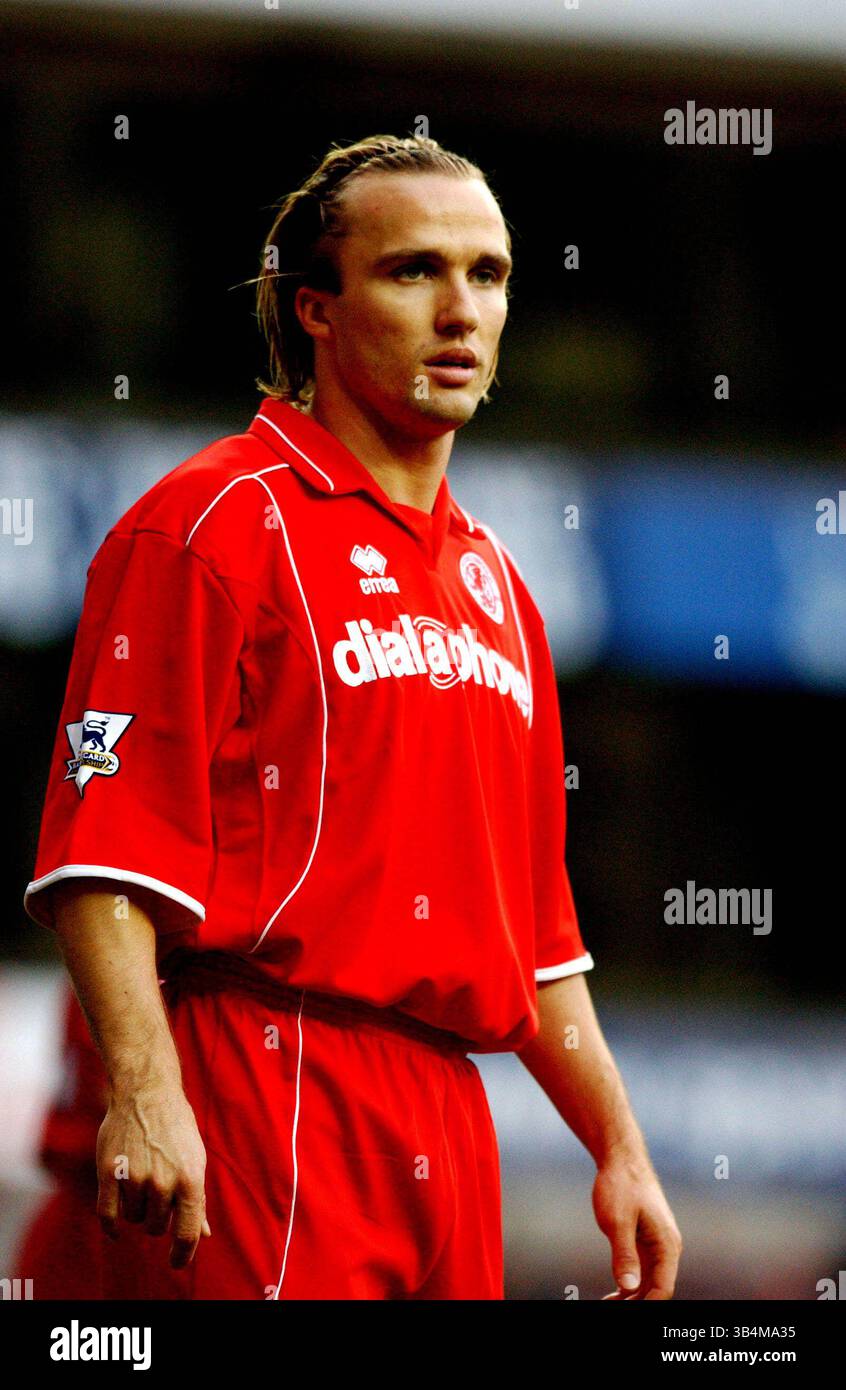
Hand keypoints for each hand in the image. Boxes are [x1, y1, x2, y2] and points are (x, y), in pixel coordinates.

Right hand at [96, 1081, 211, 1268]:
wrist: (146, 1092)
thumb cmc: (176, 1128)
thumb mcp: (195, 1159)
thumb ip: (197, 1198)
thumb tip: (205, 1233)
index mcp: (190, 1179)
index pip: (187, 1233)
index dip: (183, 1254)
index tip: (177, 1263)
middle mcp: (163, 1182)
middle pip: (156, 1227)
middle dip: (157, 1218)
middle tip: (158, 1192)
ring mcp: (134, 1177)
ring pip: (133, 1219)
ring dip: (137, 1209)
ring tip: (141, 1179)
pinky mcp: (109, 1172)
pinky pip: (107, 1215)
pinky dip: (112, 1227)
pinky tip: (116, 1230)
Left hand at [592, 1150, 681, 1299]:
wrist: (620, 1158)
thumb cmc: (621, 1185)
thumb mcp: (617, 1221)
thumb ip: (624, 1255)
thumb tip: (629, 1287)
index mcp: (667, 1244)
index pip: (663, 1288)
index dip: (646, 1305)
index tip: (624, 1312)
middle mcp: (666, 1248)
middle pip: (657, 1289)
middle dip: (638, 1304)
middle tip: (611, 1309)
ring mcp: (656, 1245)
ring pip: (649, 1282)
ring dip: (632, 1298)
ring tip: (608, 1305)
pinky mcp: (644, 1241)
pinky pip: (641, 1271)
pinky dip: (629, 1285)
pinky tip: (613, 1294)